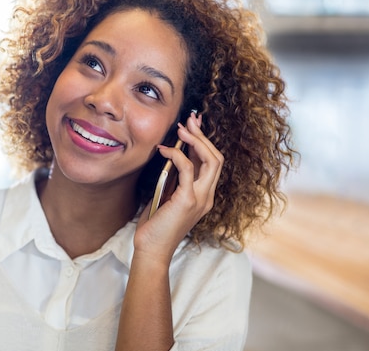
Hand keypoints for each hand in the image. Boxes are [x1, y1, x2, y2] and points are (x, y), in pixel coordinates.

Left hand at [134, 112, 223, 262]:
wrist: (152, 250)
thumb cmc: (156, 225)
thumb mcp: (167, 195)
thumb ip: (174, 178)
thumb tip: (173, 153)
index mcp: (204, 195)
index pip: (212, 163)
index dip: (204, 141)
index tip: (193, 124)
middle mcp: (207, 196)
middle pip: (216, 158)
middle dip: (203, 135)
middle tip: (190, 119)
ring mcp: (201, 199)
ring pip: (211, 160)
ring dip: (196, 140)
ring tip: (182, 128)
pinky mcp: (188, 200)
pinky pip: (188, 169)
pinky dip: (177, 154)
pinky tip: (164, 149)